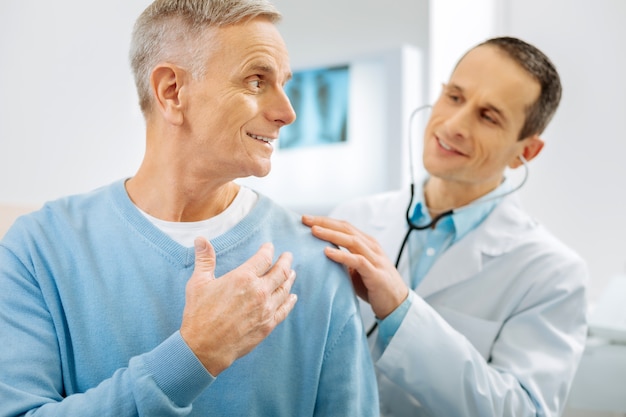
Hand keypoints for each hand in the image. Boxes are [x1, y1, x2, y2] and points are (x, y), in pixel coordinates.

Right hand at [180, 237, 296, 375]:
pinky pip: (284, 310)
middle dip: (285, 260)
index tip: (269, 246)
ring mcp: (265, 309)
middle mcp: (258, 291)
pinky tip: (292, 297)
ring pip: (284, 289)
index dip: (268, 250)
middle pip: (280, 271)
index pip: (263, 258)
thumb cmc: (199, 314)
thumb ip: (204, 259)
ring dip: (289, 279)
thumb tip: (201, 239)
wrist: (204, 347)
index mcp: (243, 278)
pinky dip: (290, 301)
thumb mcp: (198, 283)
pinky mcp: (268, 325)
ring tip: (292, 273)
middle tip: (288, 255)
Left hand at [302, 215, 407, 319]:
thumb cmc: (374, 286)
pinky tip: (327, 252)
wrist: (397, 304)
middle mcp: (371, 247)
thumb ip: (343, 260)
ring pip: (351, 241)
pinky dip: (342, 255)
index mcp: (366, 243)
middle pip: (346, 228)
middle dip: (324, 222)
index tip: (306, 218)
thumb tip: (320, 256)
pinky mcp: (375, 274)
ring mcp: (375, 259)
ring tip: (314, 231)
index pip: (343, 226)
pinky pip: (357, 261)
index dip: (325, 220)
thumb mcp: (356, 270)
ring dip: (331, 235)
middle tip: (305, 218)